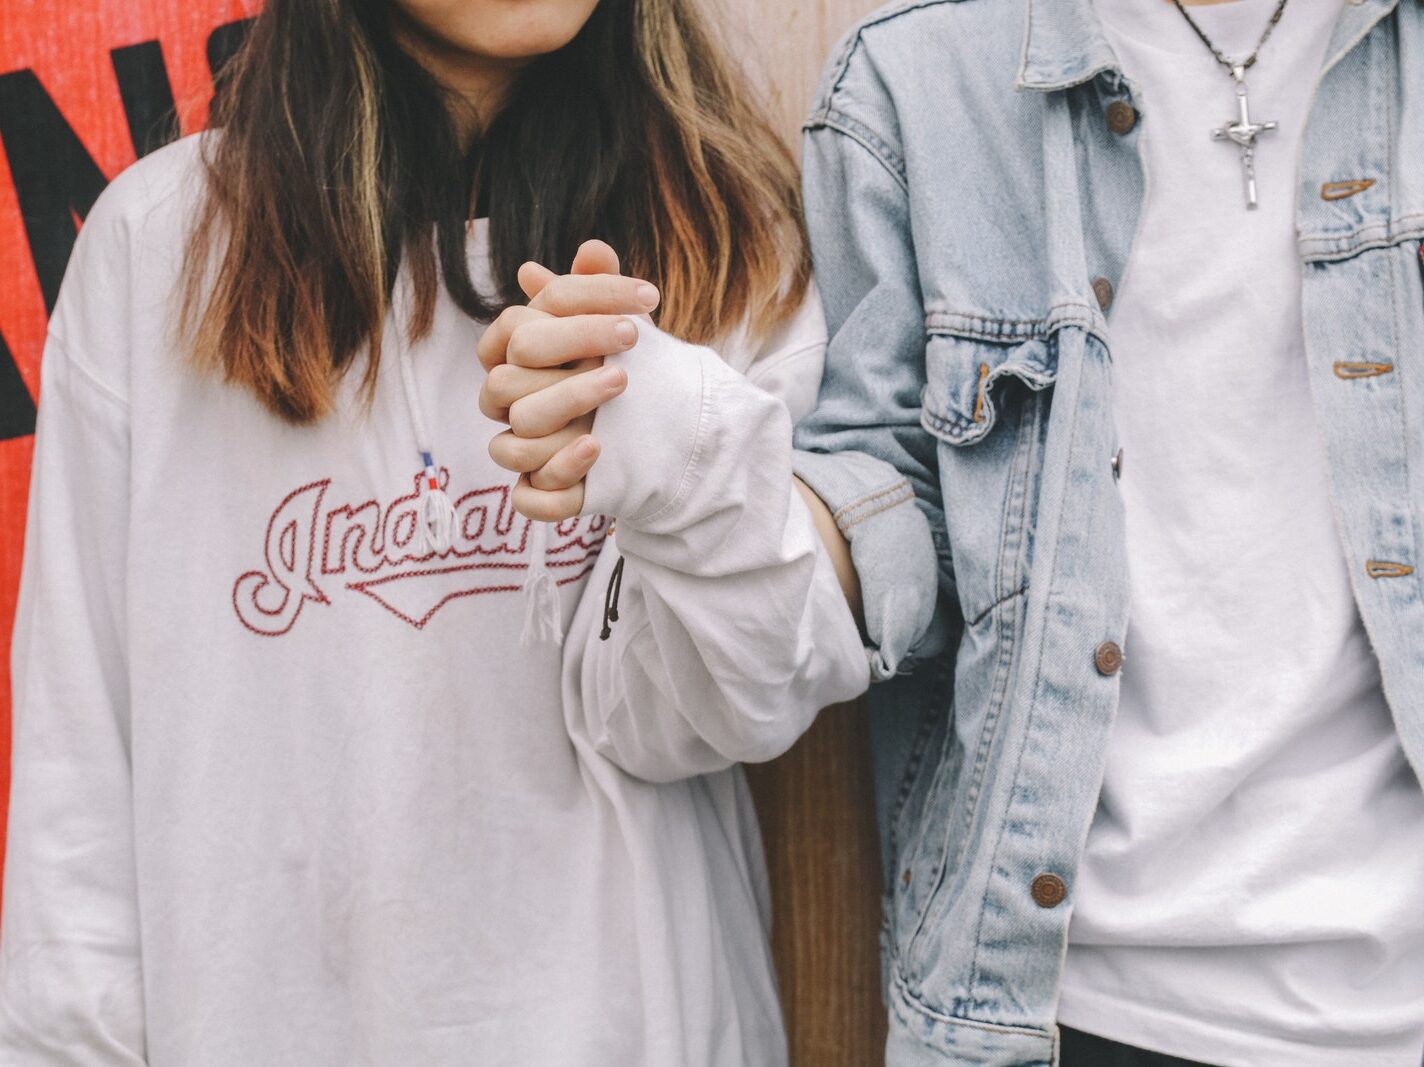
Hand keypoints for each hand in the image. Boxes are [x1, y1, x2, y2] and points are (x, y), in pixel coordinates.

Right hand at [480, 241, 656, 520]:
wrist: (653, 437)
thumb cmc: (618, 371)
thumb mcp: (618, 330)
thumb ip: (601, 293)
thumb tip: (593, 251)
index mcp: (513, 361)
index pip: (517, 324)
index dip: (576, 305)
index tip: (644, 299)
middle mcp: (508, 407)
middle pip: (505, 380)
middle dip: (568, 352)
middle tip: (632, 336)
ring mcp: (522, 452)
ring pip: (511, 441)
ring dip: (567, 407)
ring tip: (621, 384)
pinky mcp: (539, 493)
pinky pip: (528, 496)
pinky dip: (558, 474)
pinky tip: (597, 449)